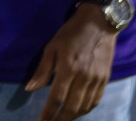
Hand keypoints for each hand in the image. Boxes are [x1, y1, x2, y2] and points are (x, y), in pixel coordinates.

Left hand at [25, 4, 117, 119]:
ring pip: (85, 106)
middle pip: (72, 107)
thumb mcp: (51, 47)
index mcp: (68, 68)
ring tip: (62, 119)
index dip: (49, 112)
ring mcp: (96, 80)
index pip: (57, 97)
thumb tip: (30, 88)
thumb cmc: (70, 33)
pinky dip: (87, 109)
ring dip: (73, 116)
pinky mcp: (105, 79)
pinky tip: (79, 111)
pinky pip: (96, 100)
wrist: (99, 24)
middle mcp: (84, 77)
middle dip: (60, 119)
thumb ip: (42, 70)